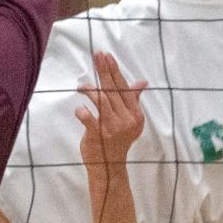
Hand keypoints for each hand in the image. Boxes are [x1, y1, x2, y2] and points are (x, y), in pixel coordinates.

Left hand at [77, 52, 146, 167]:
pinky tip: (80, 108)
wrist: (109, 167)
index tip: (107, 57)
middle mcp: (127, 120)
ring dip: (90, 90)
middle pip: (113, 90)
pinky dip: (82, 111)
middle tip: (96, 56)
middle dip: (104, 71)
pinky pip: (89, 118)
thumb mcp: (128, 120)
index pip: (124, 88)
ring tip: (81, 86)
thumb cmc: (117, 140)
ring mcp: (113, 129)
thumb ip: (132, 100)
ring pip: (101, 100)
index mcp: (136, 115)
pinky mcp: (99, 136)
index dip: (115, 71)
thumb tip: (142, 83)